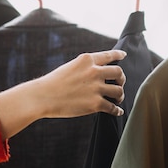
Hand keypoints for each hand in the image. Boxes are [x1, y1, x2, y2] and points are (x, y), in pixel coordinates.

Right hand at [0, 50, 126, 138]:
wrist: (43, 97)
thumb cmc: (52, 83)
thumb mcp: (69, 67)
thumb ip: (84, 68)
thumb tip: (97, 75)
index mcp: (87, 60)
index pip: (109, 55)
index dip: (118, 55)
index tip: (124, 56)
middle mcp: (94, 71)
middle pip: (119, 73)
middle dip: (121, 79)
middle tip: (119, 85)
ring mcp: (96, 88)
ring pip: (119, 91)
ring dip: (120, 96)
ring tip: (116, 99)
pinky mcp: (95, 104)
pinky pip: (113, 107)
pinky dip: (116, 110)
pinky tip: (117, 111)